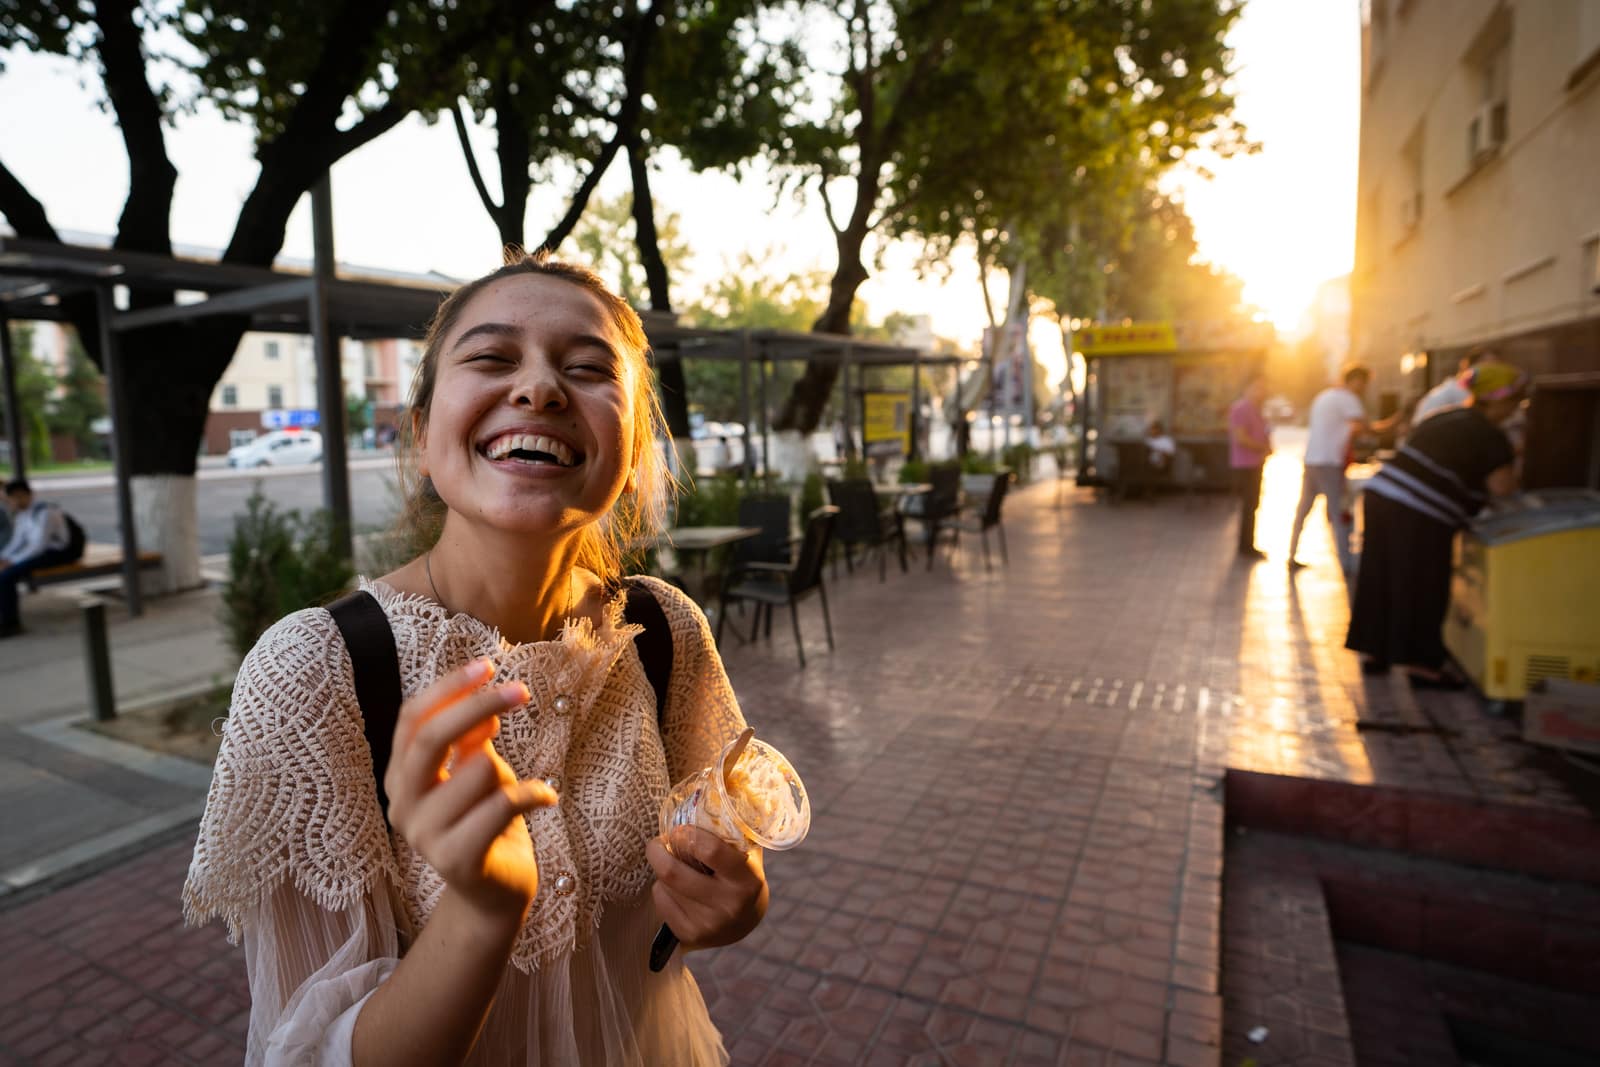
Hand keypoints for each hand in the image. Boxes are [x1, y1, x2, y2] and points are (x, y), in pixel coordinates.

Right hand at [385, 658, 557, 921]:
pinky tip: (547, 798)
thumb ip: (472, 742)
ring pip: (479, 769)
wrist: (496, 891)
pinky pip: (503, 802)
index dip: (448, 688)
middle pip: (431, 737)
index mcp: (400, 777)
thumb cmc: (486, 821)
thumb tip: (486, 710)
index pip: (412, 718)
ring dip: (510, 774)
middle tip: (521, 690)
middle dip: (479, 706)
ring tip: (515, 795)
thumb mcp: (478, 772)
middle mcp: (401, 805)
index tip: (488, 665)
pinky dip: (535, 793)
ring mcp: (423, 836)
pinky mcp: (456, 858)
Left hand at [646, 826, 767, 950]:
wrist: (746, 922)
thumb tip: (719, 787)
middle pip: (673, 872)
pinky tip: (677, 890)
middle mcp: (728, 905)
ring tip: (676, 868)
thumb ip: (733, 828)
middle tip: (656, 843)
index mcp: (746, 880)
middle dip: (657, 852)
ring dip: (663, 872)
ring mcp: (708, 924)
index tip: (679, 830)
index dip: (687, 835)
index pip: (710, 851)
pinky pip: (661, 902)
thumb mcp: (747, 853)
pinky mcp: (691, 936)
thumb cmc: (742, 876)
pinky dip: (662, 890)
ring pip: (664, 886)